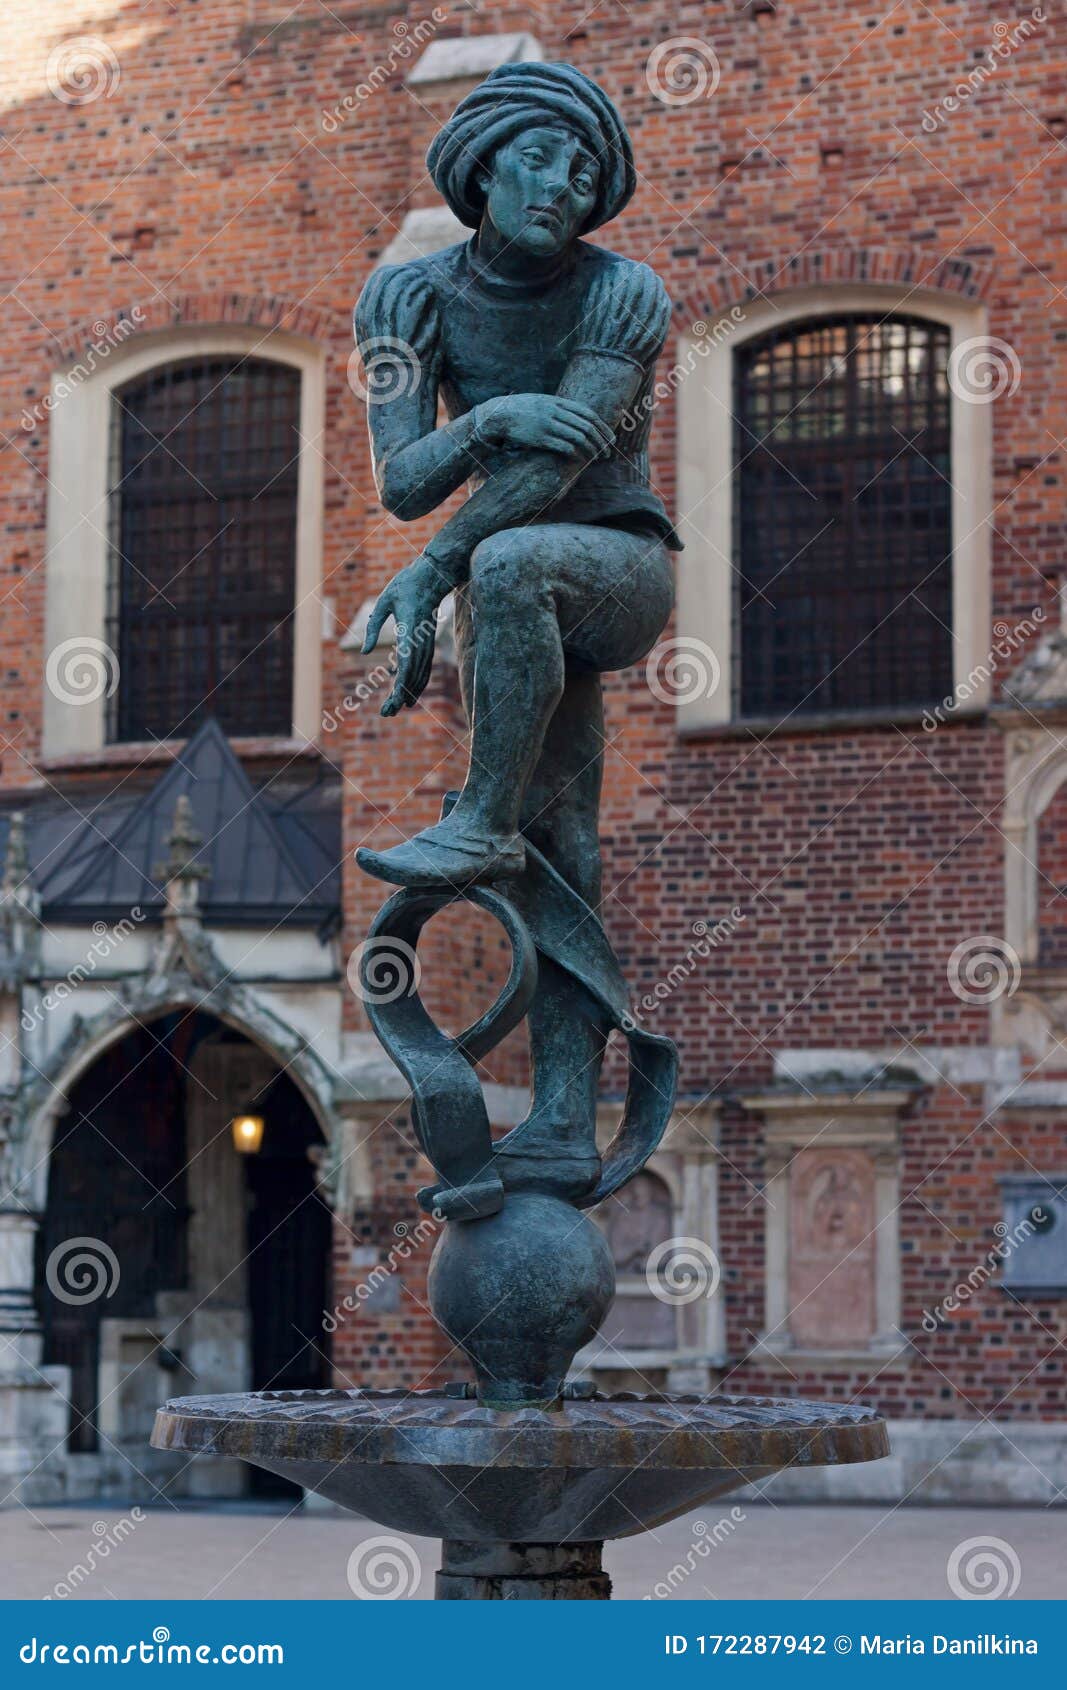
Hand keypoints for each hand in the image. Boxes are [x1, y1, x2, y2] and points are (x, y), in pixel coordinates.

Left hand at [363, 556, 448, 714]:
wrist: (432, 576)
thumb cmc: (405, 585)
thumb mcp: (383, 602)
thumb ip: (374, 627)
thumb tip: (366, 653)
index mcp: (409, 630)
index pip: (407, 664)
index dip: (401, 686)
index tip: (393, 701)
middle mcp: (421, 640)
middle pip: (413, 675)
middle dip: (400, 697)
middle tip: (386, 714)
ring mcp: (427, 643)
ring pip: (421, 675)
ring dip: (408, 694)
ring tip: (393, 709)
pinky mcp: (428, 643)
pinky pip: (423, 668)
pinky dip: (415, 683)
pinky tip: (404, 692)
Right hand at [474, 393, 613, 458]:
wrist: (498, 415)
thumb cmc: (520, 410)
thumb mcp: (541, 402)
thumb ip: (558, 407)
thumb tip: (576, 416)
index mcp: (557, 401)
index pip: (587, 413)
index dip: (601, 426)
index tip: (610, 437)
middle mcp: (555, 411)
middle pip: (586, 426)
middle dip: (600, 440)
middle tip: (608, 452)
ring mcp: (548, 425)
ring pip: (578, 437)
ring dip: (591, 449)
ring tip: (597, 458)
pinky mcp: (540, 438)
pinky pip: (564, 447)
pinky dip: (575, 454)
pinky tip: (579, 459)